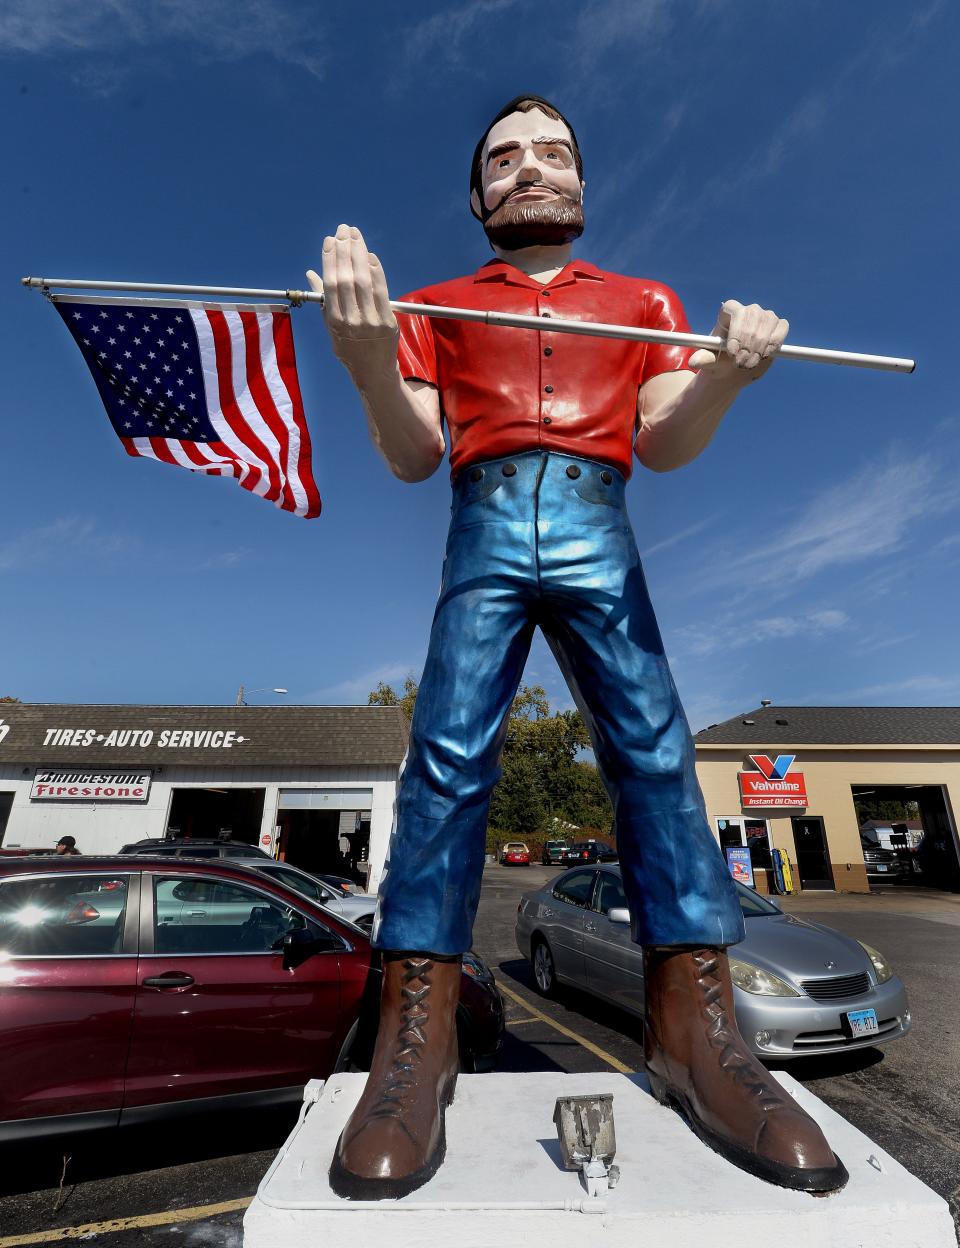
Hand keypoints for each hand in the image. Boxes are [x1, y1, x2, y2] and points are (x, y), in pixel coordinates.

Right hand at [306, 224, 397, 374]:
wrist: (373, 373)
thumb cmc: (350, 349)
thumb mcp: (331, 328)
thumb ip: (323, 300)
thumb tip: (311, 273)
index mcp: (334, 321)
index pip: (331, 283)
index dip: (330, 259)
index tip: (330, 240)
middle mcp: (351, 320)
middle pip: (347, 277)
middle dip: (344, 249)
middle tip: (344, 229)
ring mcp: (371, 321)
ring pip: (364, 279)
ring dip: (359, 253)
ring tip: (356, 234)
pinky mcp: (387, 321)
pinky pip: (381, 290)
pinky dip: (376, 270)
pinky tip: (370, 255)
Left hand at [689, 300, 788, 382]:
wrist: (735, 369)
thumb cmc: (719, 361)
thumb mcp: (709, 361)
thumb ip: (703, 359)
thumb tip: (694, 362)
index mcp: (729, 311)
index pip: (735, 311)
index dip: (735, 331)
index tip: (732, 352)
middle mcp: (749, 309)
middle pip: (753, 318)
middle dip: (748, 344)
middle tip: (740, 364)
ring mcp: (765, 316)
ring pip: (768, 323)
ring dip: (760, 346)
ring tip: (749, 363)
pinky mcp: (778, 325)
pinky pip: (781, 328)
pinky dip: (775, 342)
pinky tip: (764, 355)